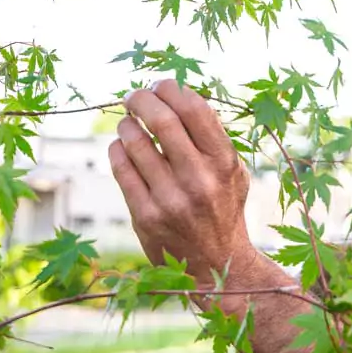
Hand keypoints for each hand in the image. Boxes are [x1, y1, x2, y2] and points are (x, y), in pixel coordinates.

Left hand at [110, 79, 256, 283]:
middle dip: (141, 98)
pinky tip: (123, 147)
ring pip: (134, 140)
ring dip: (126, 123)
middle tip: (134, 96)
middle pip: (161, 118)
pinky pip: (121, 167)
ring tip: (128, 123)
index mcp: (224, 162)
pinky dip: (118, 149)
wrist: (216, 266)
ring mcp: (170, 199)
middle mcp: (199, 179)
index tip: (161, 86)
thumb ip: (213, 137)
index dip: (171, 88)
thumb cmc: (222, 208)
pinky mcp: (145, 216)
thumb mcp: (234, 172)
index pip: (194, 107)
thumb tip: (179, 94)